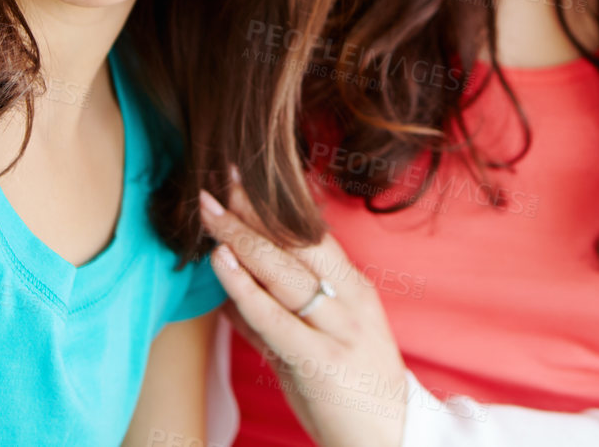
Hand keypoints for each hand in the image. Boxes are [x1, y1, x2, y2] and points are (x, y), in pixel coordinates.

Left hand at [201, 175, 407, 446]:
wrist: (389, 442)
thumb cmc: (350, 395)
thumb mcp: (317, 344)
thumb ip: (275, 319)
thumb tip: (229, 295)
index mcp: (355, 289)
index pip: (311, 234)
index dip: (274, 204)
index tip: (243, 178)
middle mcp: (350, 300)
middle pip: (296, 242)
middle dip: (253, 209)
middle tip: (219, 179)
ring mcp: (339, 328)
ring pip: (284, 271)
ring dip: (241, 236)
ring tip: (209, 211)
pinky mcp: (322, 359)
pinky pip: (274, 318)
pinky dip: (244, 287)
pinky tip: (220, 262)